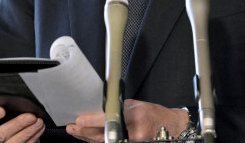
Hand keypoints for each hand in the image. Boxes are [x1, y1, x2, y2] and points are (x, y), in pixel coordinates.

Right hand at [0, 107, 44, 142]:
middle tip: (31, 116)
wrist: (4, 138)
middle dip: (17, 124)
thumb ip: (6, 107)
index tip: (2, 110)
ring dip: (29, 132)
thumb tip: (22, 101)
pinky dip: (33, 138)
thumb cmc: (3, 121)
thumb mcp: (1, 114)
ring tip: (40, 122)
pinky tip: (39, 129)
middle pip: (0, 134)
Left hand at [66, 100, 187, 141]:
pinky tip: (89, 138)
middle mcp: (134, 132)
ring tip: (76, 132)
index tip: (79, 120)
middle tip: (73, 127)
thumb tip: (97, 110)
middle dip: (86, 132)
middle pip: (104, 135)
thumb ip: (118, 109)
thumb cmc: (153, 113)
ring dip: (89, 138)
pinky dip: (99, 141)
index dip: (92, 122)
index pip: (109, 119)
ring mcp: (134, 142)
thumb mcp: (135, 105)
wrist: (171, 127)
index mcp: (135, 115)